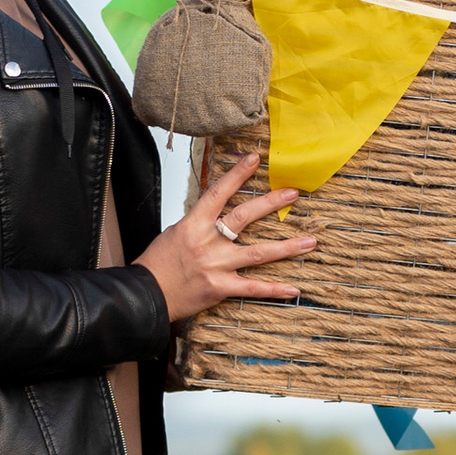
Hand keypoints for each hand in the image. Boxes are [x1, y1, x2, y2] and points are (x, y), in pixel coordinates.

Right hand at [136, 151, 315, 322]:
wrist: (145, 295)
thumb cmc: (157, 265)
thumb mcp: (174, 233)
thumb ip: (199, 223)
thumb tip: (216, 214)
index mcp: (193, 224)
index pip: (219, 192)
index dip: (238, 174)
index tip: (255, 159)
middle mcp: (207, 242)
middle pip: (244, 216)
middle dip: (271, 203)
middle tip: (293, 193)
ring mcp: (216, 265)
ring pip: (259, 253)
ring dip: (287, 247)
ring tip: (310, 241)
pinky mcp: (221, 288)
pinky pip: (253, 288)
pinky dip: (274, 290)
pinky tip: (293, 289)